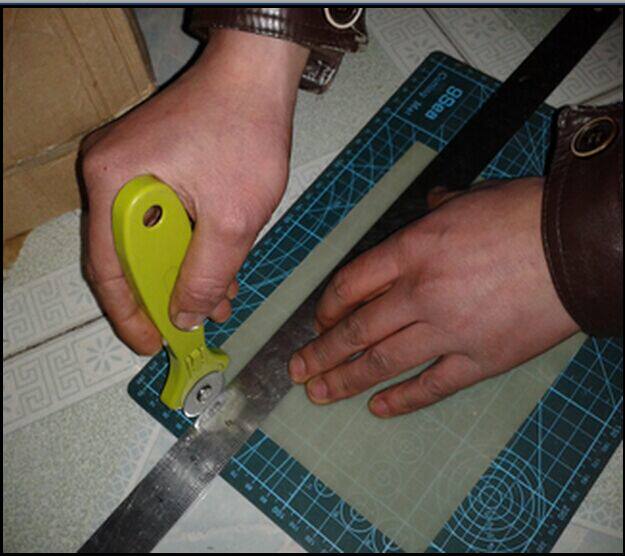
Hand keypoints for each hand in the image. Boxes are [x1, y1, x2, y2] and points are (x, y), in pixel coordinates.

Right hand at [81, 30, 307, 353]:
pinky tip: (221, 267)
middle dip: (166, 293)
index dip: (129, 313)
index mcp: (115, 183)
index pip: (108, 267)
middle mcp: (113, 174)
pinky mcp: (158, 162)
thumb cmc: (245, 132)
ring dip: (186, 270)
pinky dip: (192, 243)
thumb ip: (206, 275)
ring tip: (219, 300)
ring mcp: (134, 166)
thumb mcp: (233, 219)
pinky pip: (167, 216)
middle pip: (131, 255)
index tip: (151, 344)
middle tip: (192, 323)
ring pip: (154, 238)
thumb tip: (184, 316)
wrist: (258, 73)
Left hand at [288, 177, 578, 416]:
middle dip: (322, 353)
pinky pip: (432, 385)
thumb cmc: (523, 216)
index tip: (318, 322)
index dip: (327, 307)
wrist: (575, 248)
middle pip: (357, 330)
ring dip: (346, 380)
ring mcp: (447, 330)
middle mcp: (419, 292)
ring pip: (383, 362)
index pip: (350, 284)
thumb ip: (437, 208)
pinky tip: (378, 408)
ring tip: (319, 394)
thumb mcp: (468, 199)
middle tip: (298, 371)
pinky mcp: (478, 359)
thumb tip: (429, 202)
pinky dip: (403, 399)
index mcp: (411, 249)